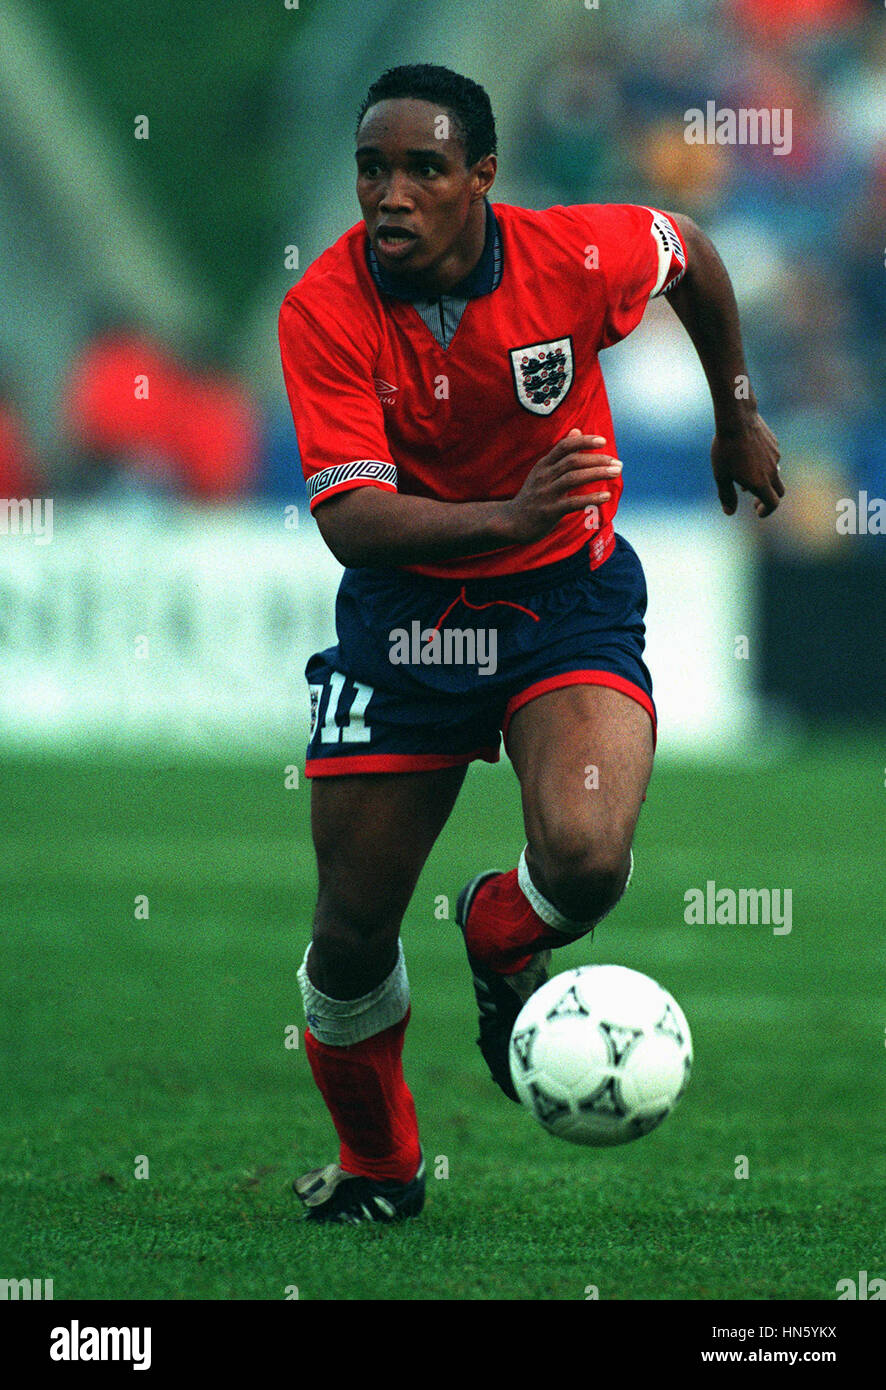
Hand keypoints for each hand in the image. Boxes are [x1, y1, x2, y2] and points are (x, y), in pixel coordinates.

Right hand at [502, 428, 621, 543]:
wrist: (512, 522)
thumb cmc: (532, 496)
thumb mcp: (543, 471)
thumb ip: (560, 453)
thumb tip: (577, 430)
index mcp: (543, 465)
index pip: (564, 446)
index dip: (584, 441)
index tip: (603, 441)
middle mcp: (544, 476)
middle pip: (572, 461)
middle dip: (597, 459)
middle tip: (617, 463)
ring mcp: (545, 494)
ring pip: (573, 478)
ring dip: (597, 474)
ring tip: (615, 473)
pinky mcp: (549, 511)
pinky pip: (572, 502)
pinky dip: (590, 498)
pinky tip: (606, 496)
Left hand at [712, 412, 783, 517]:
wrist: (736, 419)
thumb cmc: (726, 449)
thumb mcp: (721, 476)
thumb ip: (726, 496)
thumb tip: (729, 512)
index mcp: (760, 483)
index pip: (773, 504)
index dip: (767, 511)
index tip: (758, 512)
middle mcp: (772, 471)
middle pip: (779, 491)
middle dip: (768, 499)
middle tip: (755, 502)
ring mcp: (775, 457)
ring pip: (774, 474)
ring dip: (764, 481)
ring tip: (744, 480)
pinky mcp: (774, 444)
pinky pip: (772, 459)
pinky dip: (763, 465)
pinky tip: (748, 458)